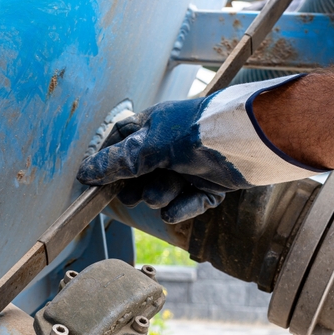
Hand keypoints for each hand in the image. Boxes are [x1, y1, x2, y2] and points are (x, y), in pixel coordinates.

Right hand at [77, 76, 323, 222]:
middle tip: (135, 193)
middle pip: (140, 174)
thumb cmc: (198, 131)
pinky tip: (179, 208)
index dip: (109, 162)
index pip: (120, 142)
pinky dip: (183, 208)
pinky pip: (187, 205)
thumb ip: (118, 162)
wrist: (248, 142)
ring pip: (163, 191)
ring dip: (163, 194)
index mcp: (154, 127)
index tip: (97, 182)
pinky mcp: (209, 187)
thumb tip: (85, 173)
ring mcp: (190, 168)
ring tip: (168, 190)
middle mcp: (170, 146)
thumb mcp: (151, 145)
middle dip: (138, 186)